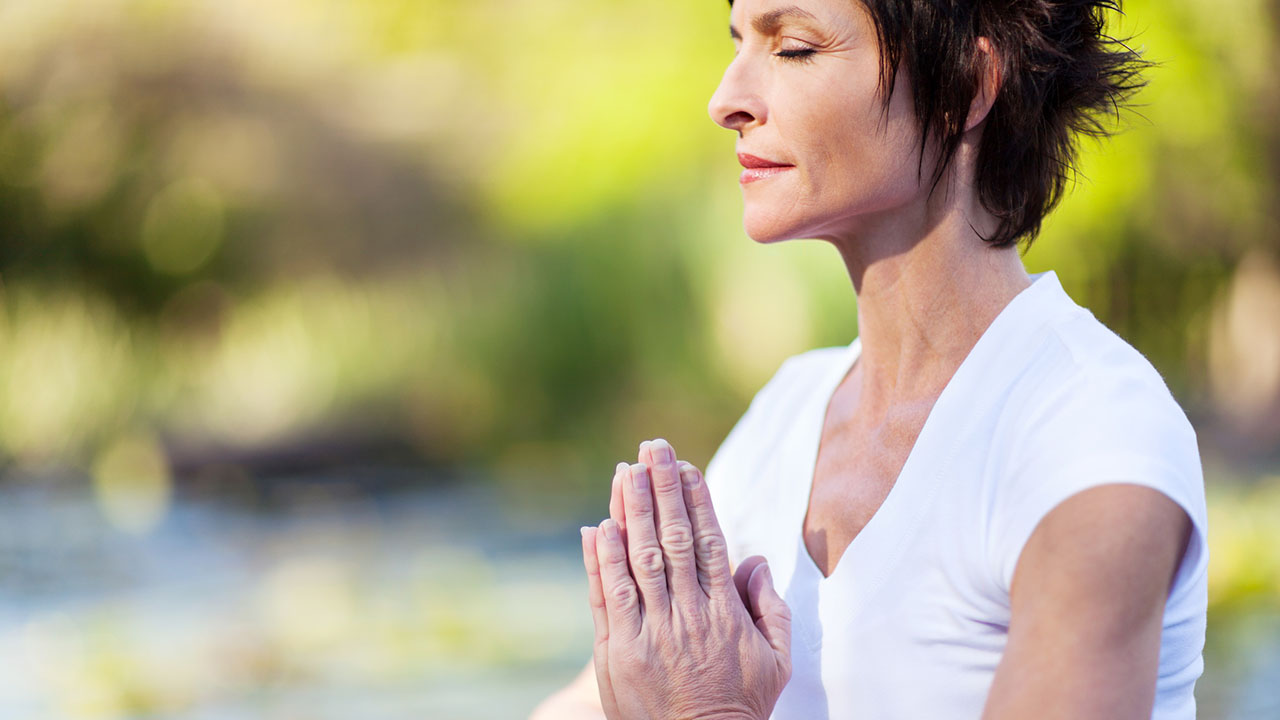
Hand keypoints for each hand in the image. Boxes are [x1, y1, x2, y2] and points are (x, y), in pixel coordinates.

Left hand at [580, 439, 791, 719]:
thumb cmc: (740, 706)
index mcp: (725, 612)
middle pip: (672, 539)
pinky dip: (601, 561)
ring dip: (631, 511)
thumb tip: (755, 559)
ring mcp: (651, 632)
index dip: (696, 500)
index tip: (687, 466)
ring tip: (626, 471)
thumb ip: (770, 608)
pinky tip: (597, 527)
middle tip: (653, 447)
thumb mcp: (775, 661)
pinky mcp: (618, 652)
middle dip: (662, 489)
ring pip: (639, 559)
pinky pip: (607, 597)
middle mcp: (688, 615)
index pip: (709, 542)